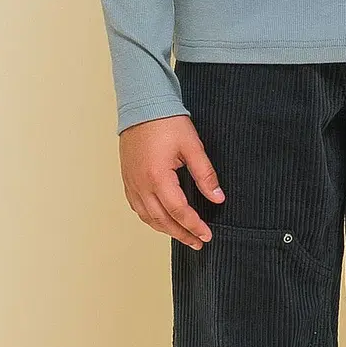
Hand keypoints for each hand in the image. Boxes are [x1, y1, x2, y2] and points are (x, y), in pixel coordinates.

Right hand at [119, 114, 225, 248]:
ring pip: (147, 217)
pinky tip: (160, 219)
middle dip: (181, 234)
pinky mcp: (127, 178)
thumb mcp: (192, 145)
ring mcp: (131, 183)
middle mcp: (141, 185)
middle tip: (197, 242)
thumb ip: (205, 174)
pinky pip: (137, 207)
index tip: (207, 235)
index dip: (194, 226)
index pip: (179, 212)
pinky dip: (150, 218)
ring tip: (182, 235)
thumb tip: (218, 198)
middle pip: (162, 220)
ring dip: (165, 230)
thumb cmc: (166, 121)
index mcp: (158, 178)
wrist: (142, 104)